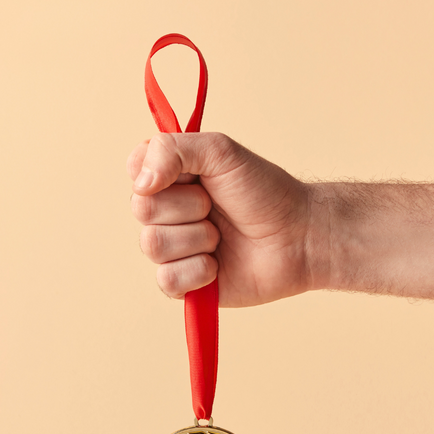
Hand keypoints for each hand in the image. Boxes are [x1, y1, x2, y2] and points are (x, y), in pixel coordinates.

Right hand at [128, 132, 315, 306]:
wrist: (299, 236)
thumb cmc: (265, 191)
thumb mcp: (219, 151)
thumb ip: (171, 149)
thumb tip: (140, 183)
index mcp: (171, 175)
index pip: (134, 169)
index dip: (158, 174)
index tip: (192, 175)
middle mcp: (167, 211)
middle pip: (142, 209)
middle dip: (188, 206)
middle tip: (216, 206)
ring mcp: (174, 248)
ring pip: (152, 245)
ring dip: (197, 239)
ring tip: (222, 237)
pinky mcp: (185, 283)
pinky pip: (166, 280)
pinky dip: (197, 271)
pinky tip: (219, 266)